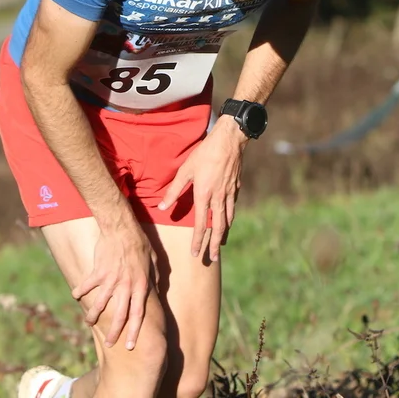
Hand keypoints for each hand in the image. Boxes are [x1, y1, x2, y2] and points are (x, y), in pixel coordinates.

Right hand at [70, 219, 157, 349]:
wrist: (121, 228)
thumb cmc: (139, 242)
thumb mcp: (153, 260)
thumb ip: (155, 276)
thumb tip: (157, 288)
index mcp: (140, 285)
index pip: (138, 313)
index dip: (134, 331)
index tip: (131, 345)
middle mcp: (126, 286)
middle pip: (120, 315)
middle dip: (114, 332)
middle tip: (110, 344)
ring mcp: (111, 280)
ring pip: (100, 304)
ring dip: (93, 315)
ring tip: (89, 322)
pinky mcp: (98, 272)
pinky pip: (87, 285)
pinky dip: (80, 291)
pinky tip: (76, 295)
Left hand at [159, 116, 245, 261]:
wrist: (230, 140)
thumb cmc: (205, 153)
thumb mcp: (185, 170)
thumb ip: (174, 190)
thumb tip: (161, 207)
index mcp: (204, 195)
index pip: (200, 224)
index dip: (197, 240)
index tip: (194, 253)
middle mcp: (218, 198)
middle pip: (217, 228)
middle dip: (214, 245)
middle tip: (211, 259)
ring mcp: (229, 193)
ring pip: (227, 219)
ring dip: (223, 235)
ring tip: (220, 245)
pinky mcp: (236, 187)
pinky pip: (232, 207)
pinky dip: (230, 218)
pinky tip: (228, 221)